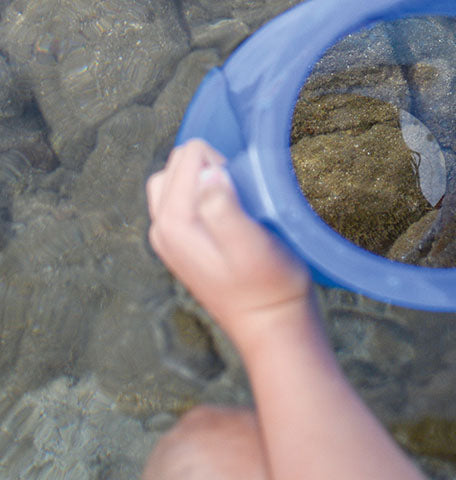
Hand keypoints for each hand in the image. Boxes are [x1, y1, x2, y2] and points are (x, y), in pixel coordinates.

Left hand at [147, 139, 313, 352]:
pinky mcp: (181, 242)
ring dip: (206, 180)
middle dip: (212, 167)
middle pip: (177, 164)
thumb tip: (208, 173)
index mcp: (174, 224)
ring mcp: (168, 237)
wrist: (270, 323)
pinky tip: (229, 216)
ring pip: (175, 179)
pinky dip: (204, 195)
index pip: (189, 156)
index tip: (244, 195)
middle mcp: (161, 228)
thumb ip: (224, 208)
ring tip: (236, 205)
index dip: (224, 163)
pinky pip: (182, 198)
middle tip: (242, 200)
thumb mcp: (252, 246)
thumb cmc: (269, 285)